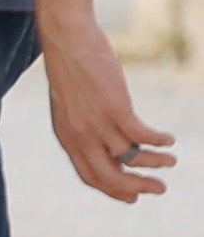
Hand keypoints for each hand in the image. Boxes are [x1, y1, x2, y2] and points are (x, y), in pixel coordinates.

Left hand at [39, 12, 174, 207]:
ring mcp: (97, 123)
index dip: (114, 190)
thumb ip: (84, 125)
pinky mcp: (115, 107)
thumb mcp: (70, 105)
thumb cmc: (70, 69)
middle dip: (137, 187)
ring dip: (155, 162)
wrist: (65, 39)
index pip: (90, 175)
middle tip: (160, 189)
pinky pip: (142, 135)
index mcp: (67, 136)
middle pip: (110, 177)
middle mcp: (80, 135)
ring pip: (131, 157)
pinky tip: (169, 139)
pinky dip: (159, 141)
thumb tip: (105, 140)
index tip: (133, 197)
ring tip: (171, 161)